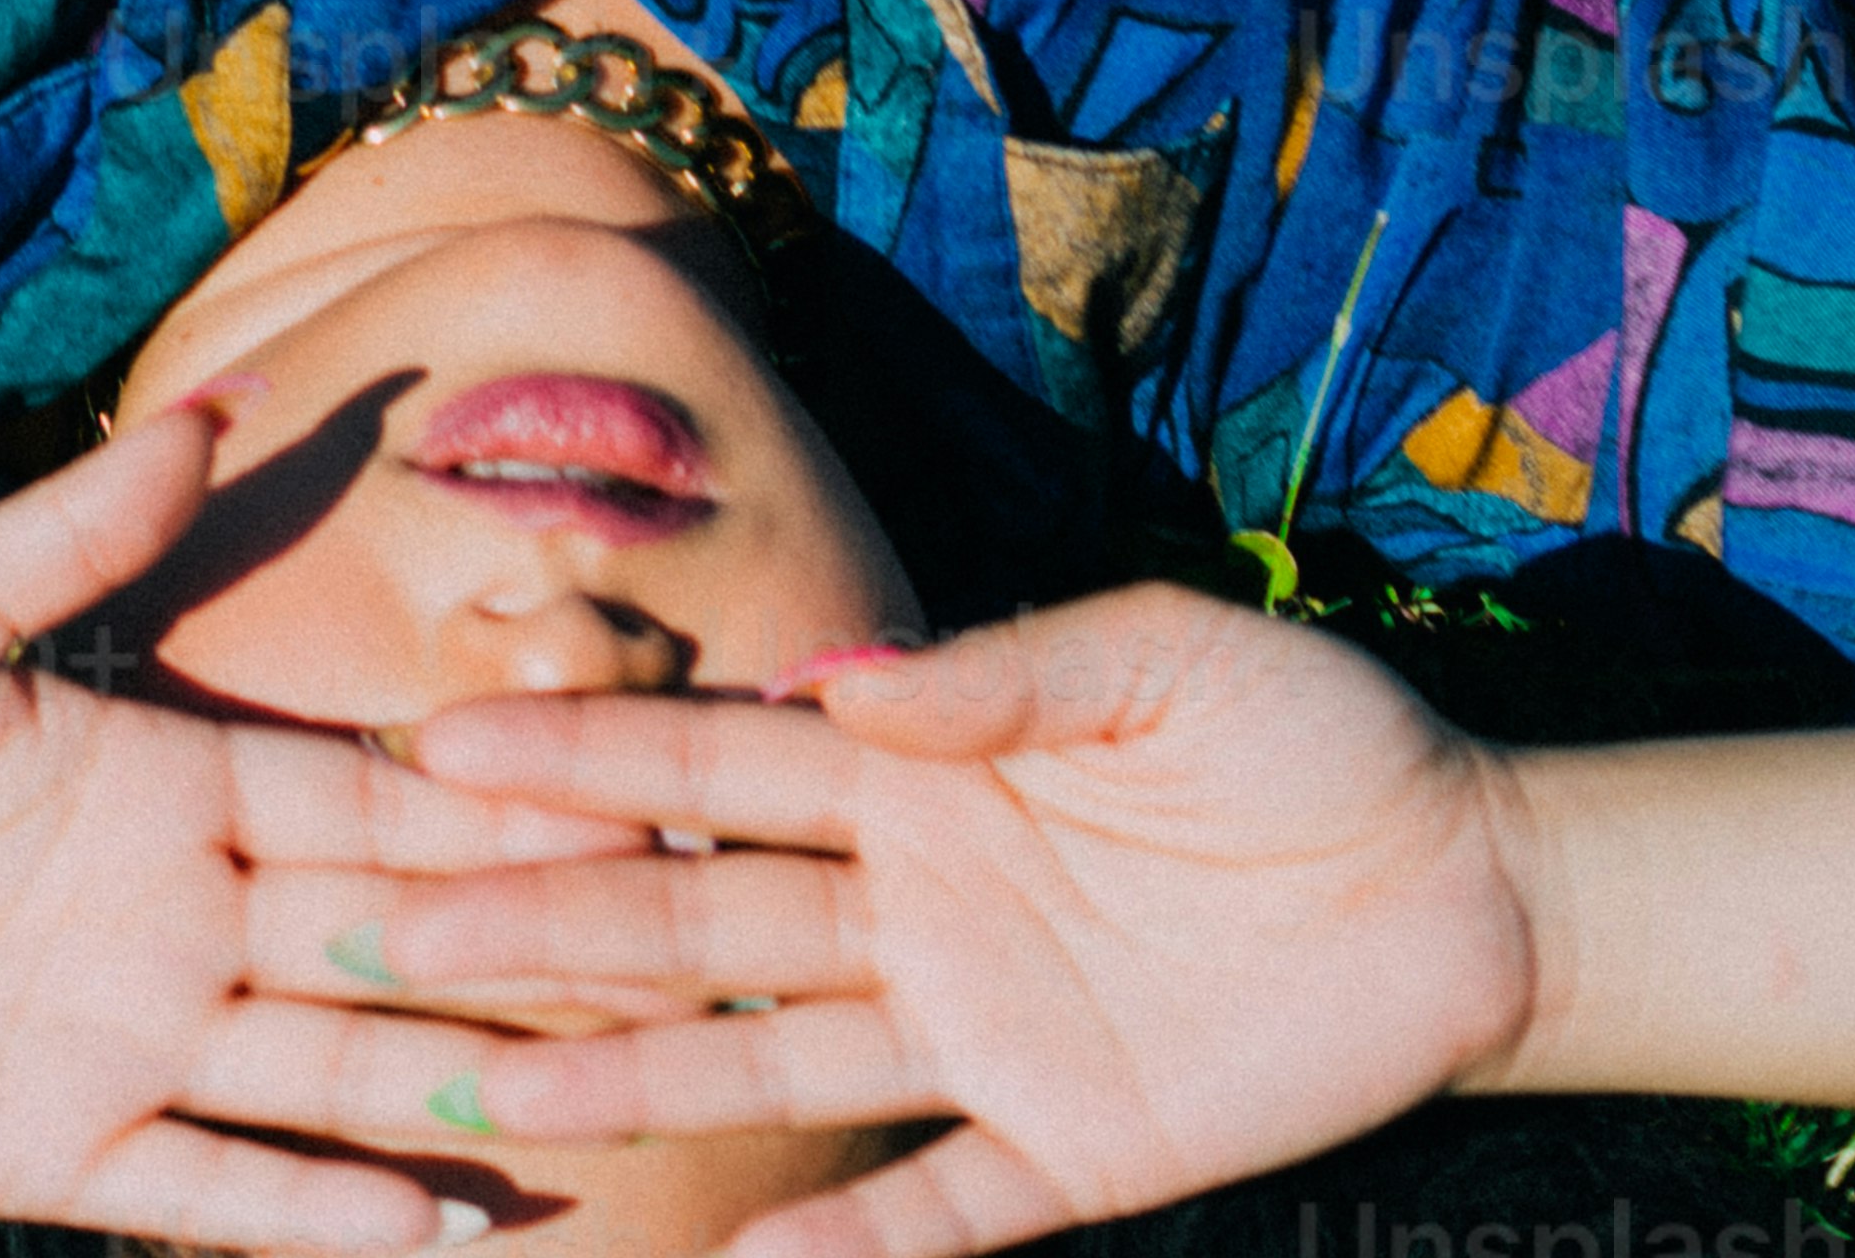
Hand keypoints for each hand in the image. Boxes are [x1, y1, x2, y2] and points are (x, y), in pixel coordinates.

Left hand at [0, 402, 670, 1252]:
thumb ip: (73, 532)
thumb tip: (216, 404)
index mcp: (160, 780)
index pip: (362, 801)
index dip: (491, 810)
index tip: (637, 799)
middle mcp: (174, 917)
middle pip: (384, 941)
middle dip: (522, 953)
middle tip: (684, 967)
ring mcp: (128, 1042)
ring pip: (334, 1081)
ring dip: (460, 1095)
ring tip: (608, 1120)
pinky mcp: (58, 1153)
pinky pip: (219, 1195)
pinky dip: (330, 1217)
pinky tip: (449, 1224)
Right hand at [368, 580, 1547, 1257]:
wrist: (1464, 881)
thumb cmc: (1304, 733)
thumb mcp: (1161, 655)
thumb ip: (1003, 672)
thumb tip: (839, 681)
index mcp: (916, 770)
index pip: (713, 764)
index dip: (576, 758)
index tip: (432, 750)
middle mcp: (913, 901)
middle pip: (699, 914)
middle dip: (546, 920)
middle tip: (389, 934)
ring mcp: (978, 1030)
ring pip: (771, 1059)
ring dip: (638, 1078)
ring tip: (496, 1099)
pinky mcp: (1070, 1147)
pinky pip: (933, 1211)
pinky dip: (838, 1248)